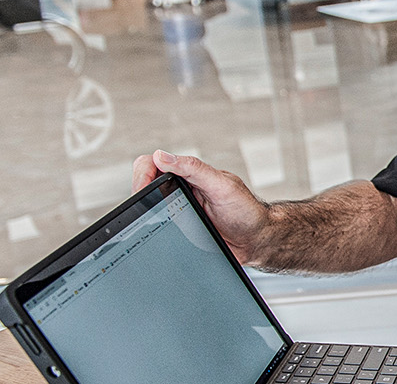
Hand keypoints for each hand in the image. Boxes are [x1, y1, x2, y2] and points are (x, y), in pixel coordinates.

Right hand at [131, 150, 269, 263]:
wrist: (257, 242)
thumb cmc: (246, 211)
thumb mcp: (222, 186)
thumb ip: (195, 169)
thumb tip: (163, 156)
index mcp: (190, 175)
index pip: (153, 164)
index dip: (142, 173)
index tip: (142, 188)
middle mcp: (181, 191)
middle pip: (145, 186)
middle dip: (139, 195)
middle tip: (142, 210)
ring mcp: (178, 211)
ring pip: (147, 209)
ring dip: (144, 215)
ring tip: (149, 223)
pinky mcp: (179, 231)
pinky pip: (155, 230)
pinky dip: (151, 231)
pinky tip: (154, 237)